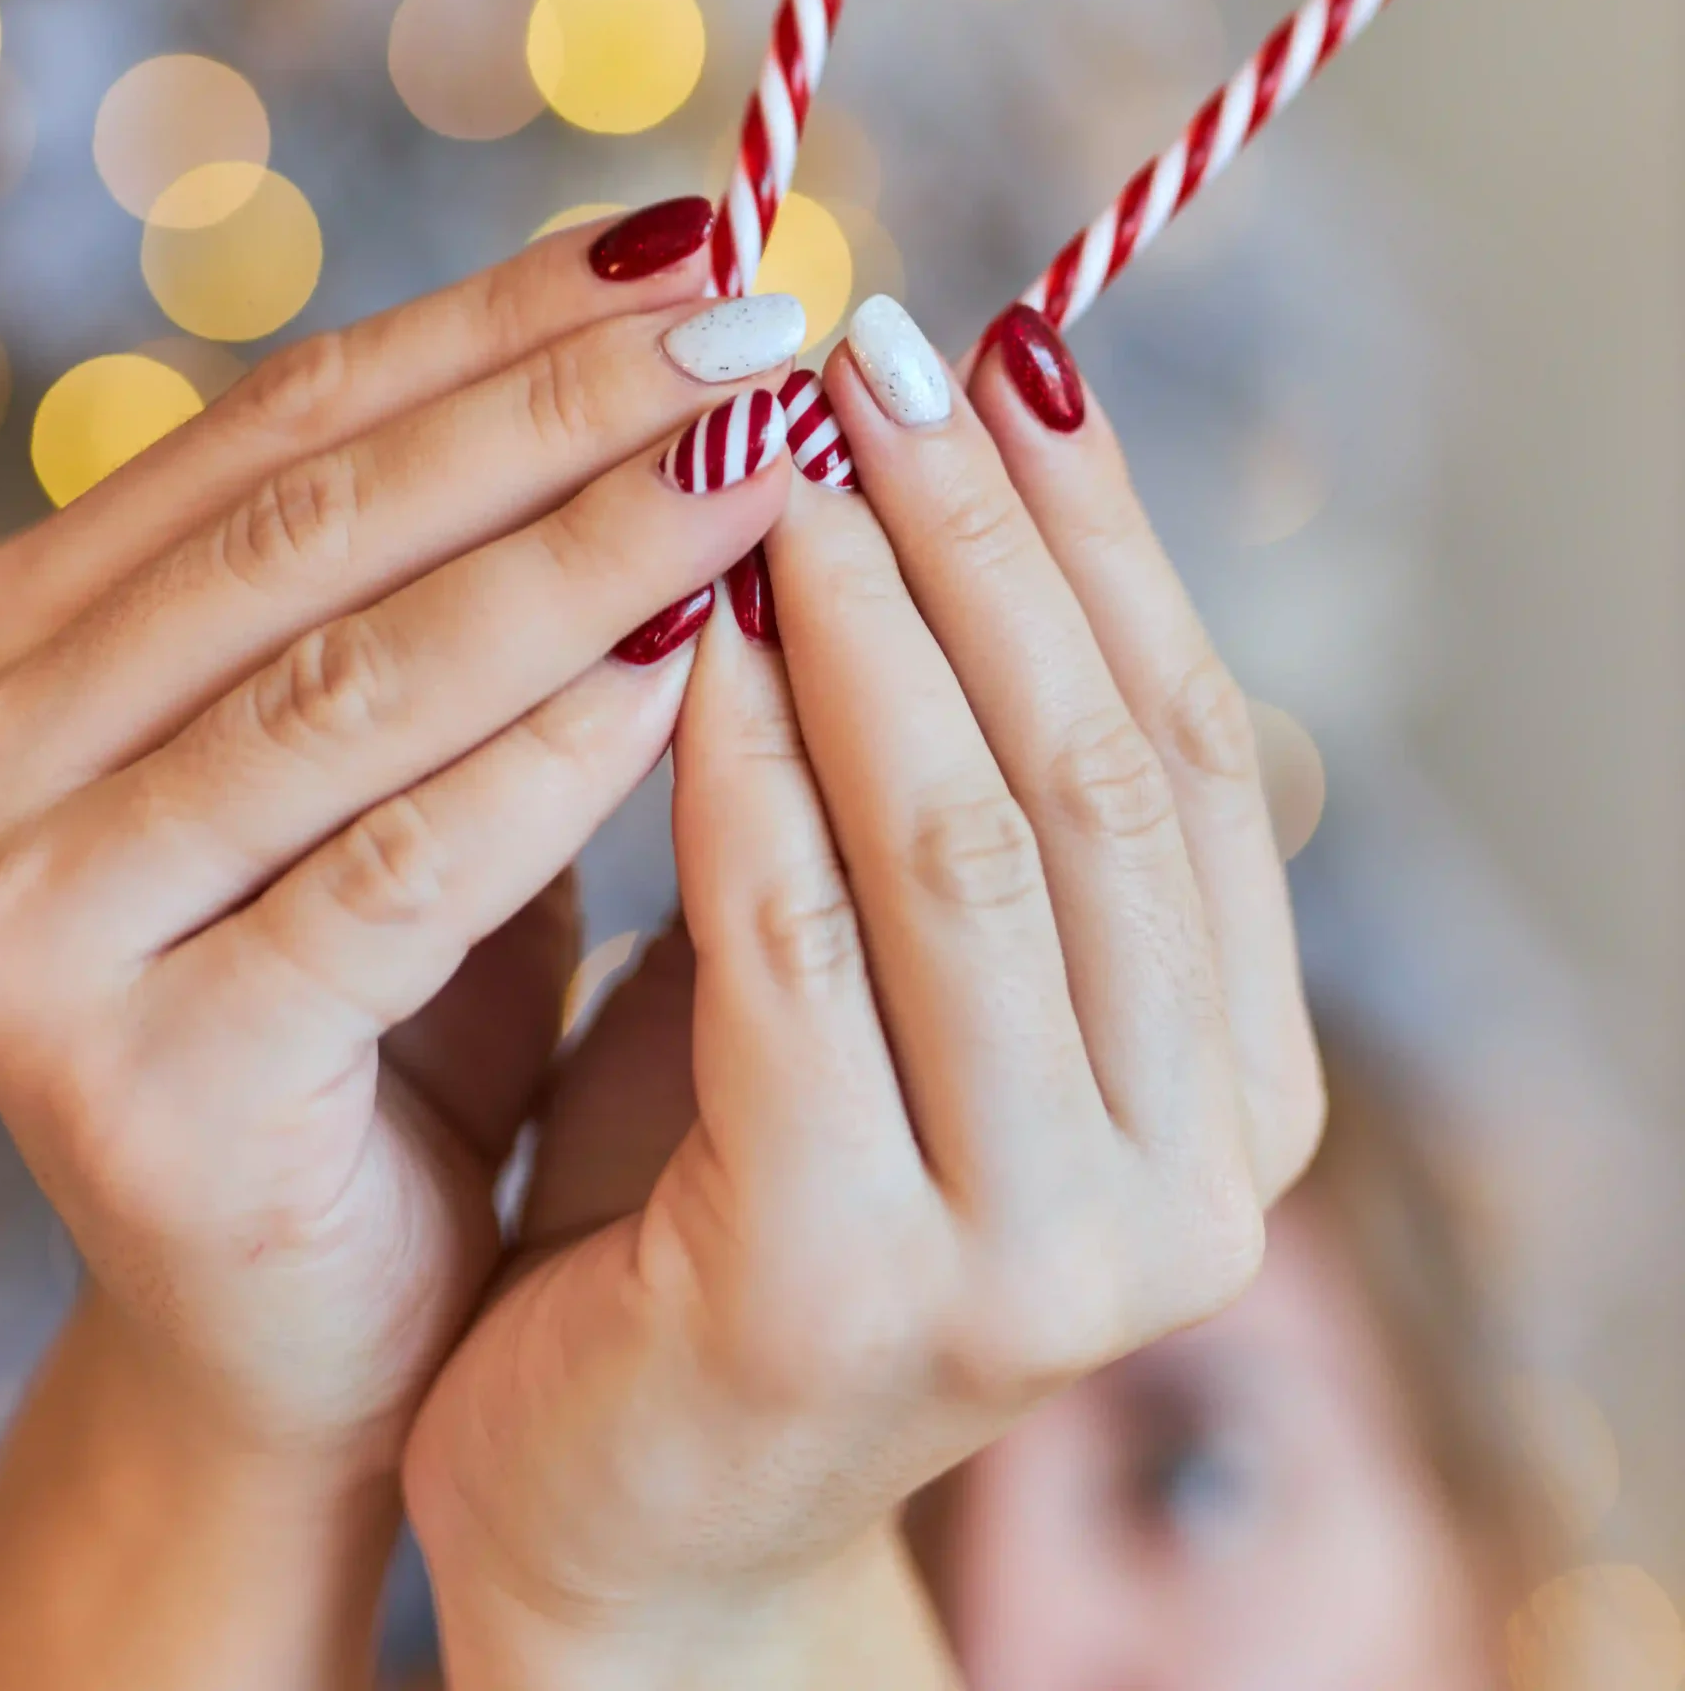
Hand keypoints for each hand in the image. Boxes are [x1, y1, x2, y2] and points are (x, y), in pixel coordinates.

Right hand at [0, 203, 799, 1475]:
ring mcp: (27, 923)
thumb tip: (680, 338)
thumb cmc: (382, 1008)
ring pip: (351, 681)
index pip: (291, 425)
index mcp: (37, 638)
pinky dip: (550, 764)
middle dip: (558, 409)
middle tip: (759, 324)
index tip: (694, 241)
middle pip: (318, 527)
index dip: (498, 320)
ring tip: (762, 457)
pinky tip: (694, 668)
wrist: (316, 1330)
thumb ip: (462, 575)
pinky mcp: (132, 1083)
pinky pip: (387, 877)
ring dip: (580, 553)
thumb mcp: (399, 752)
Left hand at [404, 297, 1323, 1687]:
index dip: (1103, 539)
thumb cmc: (743, 1186)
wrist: (625, 1508)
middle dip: (987, 544)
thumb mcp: (892, 971)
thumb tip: (944, 449)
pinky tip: (692, 640)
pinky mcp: (848, 1290)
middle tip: (876, 357)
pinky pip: (799, 961)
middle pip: (1100, 777)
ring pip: (971, 851)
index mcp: (1238, 1086)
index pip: (1196, 751)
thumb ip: (948, 778)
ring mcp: (1042, 1259)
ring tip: (781, 464)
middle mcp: (1191, 1183)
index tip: (1005, 355)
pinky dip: (749, 776)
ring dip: (874, 626)